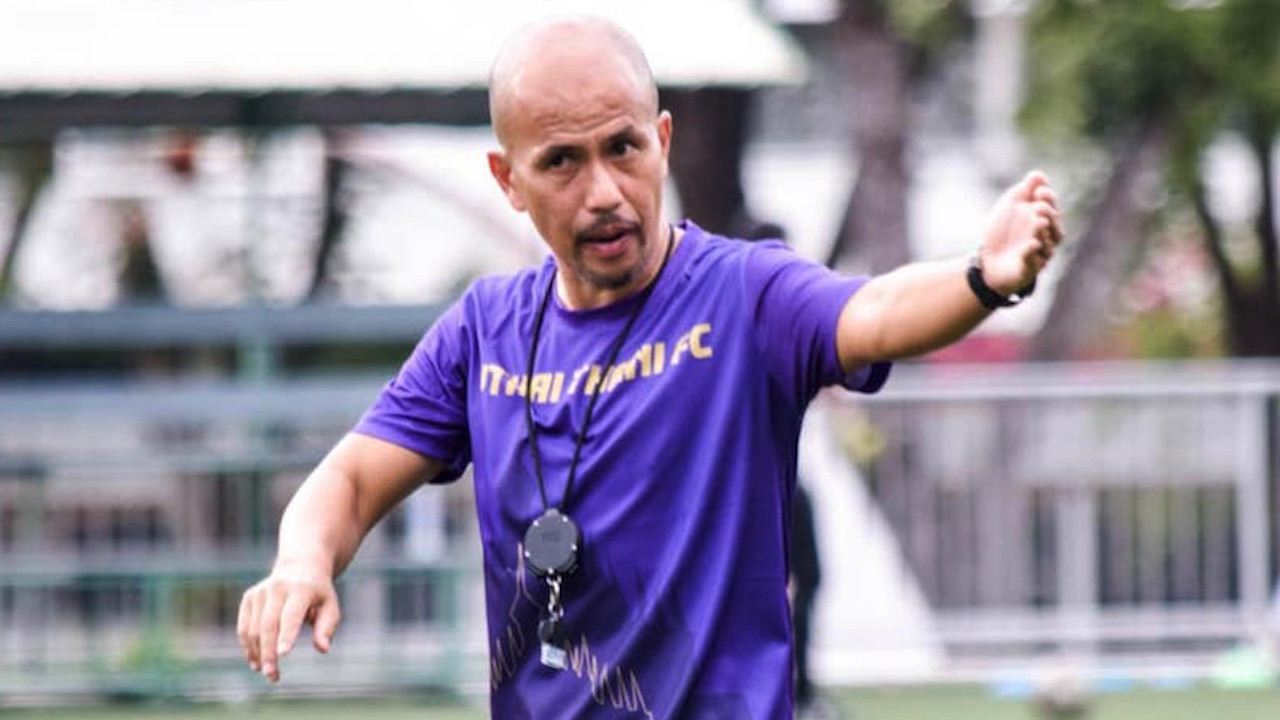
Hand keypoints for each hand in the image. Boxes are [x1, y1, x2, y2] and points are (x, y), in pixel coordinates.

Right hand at [237, 562, 340, 682]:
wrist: (300, 566)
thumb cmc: (319, 593)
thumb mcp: (330, 606)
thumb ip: (326, 627)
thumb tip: (323, 649)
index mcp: (301, 589)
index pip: (291, 615)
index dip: (287, 635)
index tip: (283, 655)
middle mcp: (278, 588)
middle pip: (268, 625)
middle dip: (269, 652)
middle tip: (272, 675)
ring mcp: (260, 592)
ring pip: (253, 629)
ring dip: (258, 654)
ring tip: (268, 673)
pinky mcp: (249, 597)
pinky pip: (243, 627)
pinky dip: (247, 646)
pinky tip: (256, 662)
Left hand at [978, 170, 1064, 295]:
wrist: (986, 258)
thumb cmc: (1002, 230)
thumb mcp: (1011, 205)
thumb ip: (1024, 190)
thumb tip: (1038, 175)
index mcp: (1044, 221)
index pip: (1052, 209)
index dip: (1049, 200)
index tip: (1039, 191)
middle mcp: (1045, 239)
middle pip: (1055, 228)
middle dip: (1049, 215)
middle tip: (1038, 207)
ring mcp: (1038, 256)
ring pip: (1048, 246)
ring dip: (1043, 233)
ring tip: (1038, 222)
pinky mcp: (1028, 270)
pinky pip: (1034, 264)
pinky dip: (1032, 255)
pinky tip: (1030, 245)